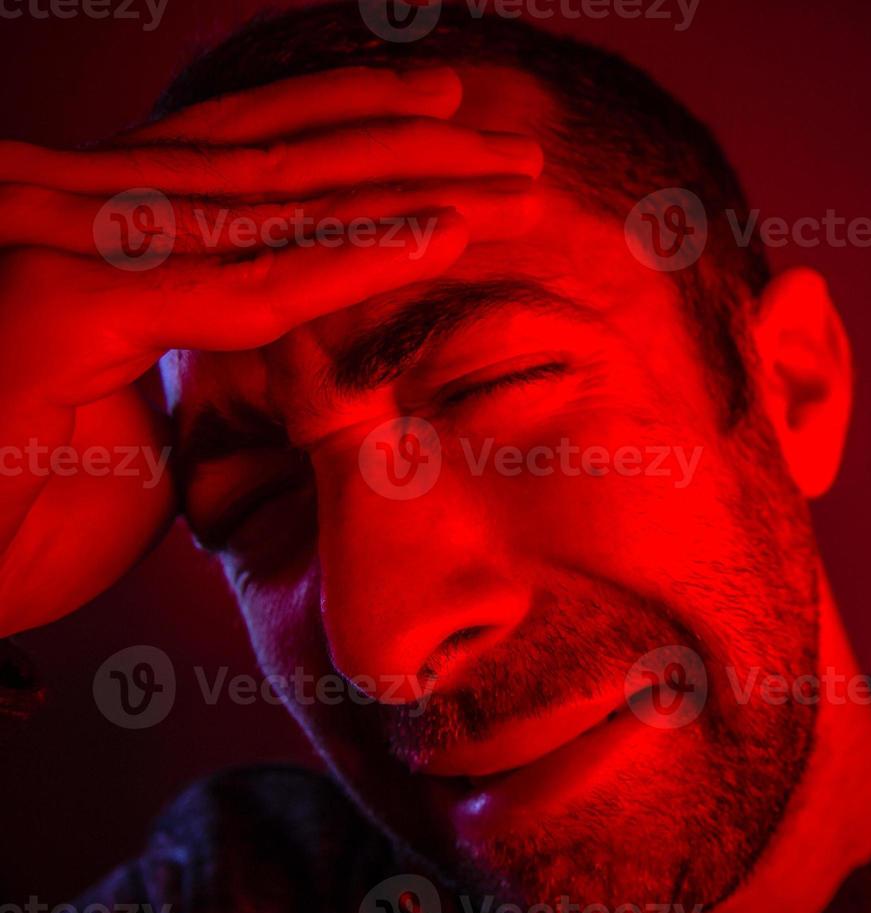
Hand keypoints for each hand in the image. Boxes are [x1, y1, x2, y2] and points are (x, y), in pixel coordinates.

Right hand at [0, 67, 542, 634]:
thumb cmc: (5, 515)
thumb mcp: (132, 416)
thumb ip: (200, 358)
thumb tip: (285, 348)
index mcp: (83, 222)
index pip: (237, 153)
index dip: (349, 133)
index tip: (449, 133)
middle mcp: (66, 203)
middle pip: (272, 156)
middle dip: (404, 147)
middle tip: (513, 144)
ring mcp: (59, 241)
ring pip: (276, 198)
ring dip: (409, 184)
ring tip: (509, 174)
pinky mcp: (66, 302)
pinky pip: (251, 286)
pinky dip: (356, 260)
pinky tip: (447, 238)